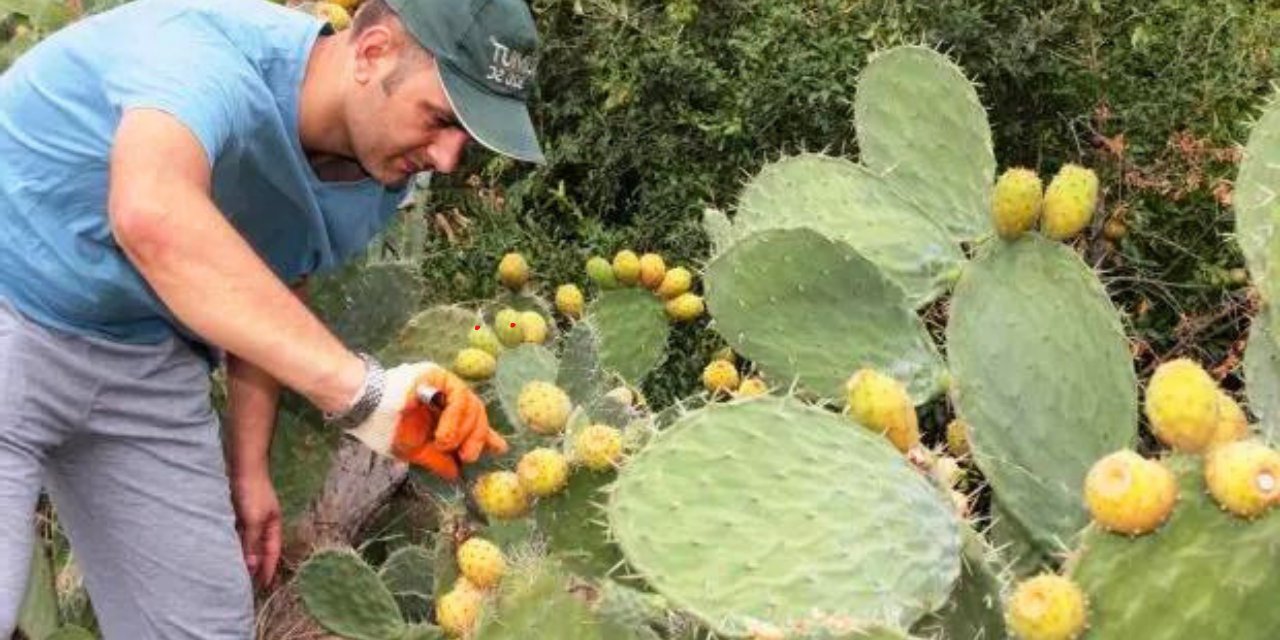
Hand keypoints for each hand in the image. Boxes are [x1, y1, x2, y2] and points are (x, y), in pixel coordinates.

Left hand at [230, 470, 282, 590]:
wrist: (242, 464)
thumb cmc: (252, 491)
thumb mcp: (253, 519)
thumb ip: (251, 543)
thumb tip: (251, 567)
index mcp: (273, 524)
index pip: (272, 552)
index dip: (268, 569)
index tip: (263, 587)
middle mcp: (262, 522)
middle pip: (259, 548)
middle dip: (255, 565)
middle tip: (246, 583)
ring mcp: (249, 516)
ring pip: (246, 540)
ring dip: (241, 554)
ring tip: (232, 571)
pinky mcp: (236, 510)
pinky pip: (234, 532)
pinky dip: (231, 542)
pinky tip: (222, 549)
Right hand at [345, 361, 507, 479]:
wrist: (364, 408)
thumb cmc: (384, 429)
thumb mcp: (415, 450)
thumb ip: (438, 460)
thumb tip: (456, 474)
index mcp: (441, 415)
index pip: (471, 423)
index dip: (485, 436)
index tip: (500, 448)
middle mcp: (444, 399)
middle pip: (476, 414)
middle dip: (477, 437)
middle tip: (468, 456)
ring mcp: (442, 385)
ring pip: (471, 405)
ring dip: (462, 430)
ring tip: (445, 444)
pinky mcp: (437, 375)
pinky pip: (458, 394)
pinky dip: (454, 417)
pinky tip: (444, 433)